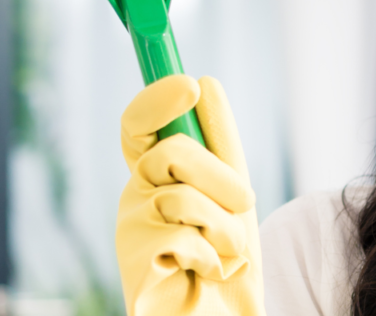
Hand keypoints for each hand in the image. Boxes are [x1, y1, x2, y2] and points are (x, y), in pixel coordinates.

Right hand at [116, 75, 264, 315]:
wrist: (224, 315)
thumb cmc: (226, 257)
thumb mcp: (232, 191)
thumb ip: (220, 141)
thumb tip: (206, 82)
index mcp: (155, 174)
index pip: (139, 126)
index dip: (156, 100)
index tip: (189, 86)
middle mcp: (136, 195)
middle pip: (172, 151)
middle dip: (220, 174)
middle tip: (244, 200)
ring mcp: (130, 228)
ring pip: (182, 194)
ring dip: (224, 224)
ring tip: (224, 250)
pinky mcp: (133, 263)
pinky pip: (183, 236)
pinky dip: (213, 256)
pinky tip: (207, 273)